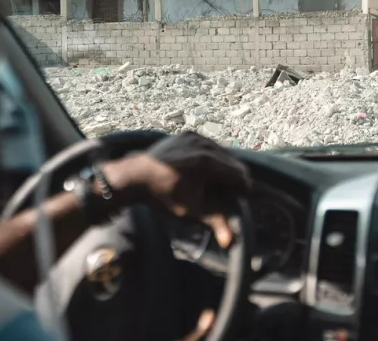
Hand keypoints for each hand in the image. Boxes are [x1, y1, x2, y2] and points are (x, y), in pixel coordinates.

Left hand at [100, 132, 250, 247]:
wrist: (133, 176)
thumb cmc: (162, 195)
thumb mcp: (189, 210)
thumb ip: (214, 222)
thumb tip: (230, 242)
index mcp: (207, 162)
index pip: (239, 173)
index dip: (243, 188)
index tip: (241, 198)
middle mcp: (204, 144)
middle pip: (232, 161)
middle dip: (235, 178)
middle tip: (230, 193)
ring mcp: (195, 137)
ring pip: (222, 152)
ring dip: (225, 167)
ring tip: (219, 183)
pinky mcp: (187, 134)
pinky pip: (209, 145)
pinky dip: (212, 157)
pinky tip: (205, 171)